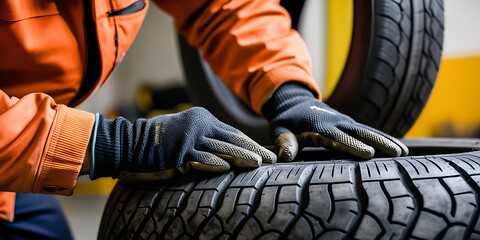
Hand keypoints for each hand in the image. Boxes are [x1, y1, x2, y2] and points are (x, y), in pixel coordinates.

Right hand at [90, 107, 275, 180]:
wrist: (128, 143)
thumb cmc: (157, 142)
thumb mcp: (184, 134)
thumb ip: (203, 139)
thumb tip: (225, 153)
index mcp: (201, 119)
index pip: (232, 132)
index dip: (250, 143)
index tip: (265, 153)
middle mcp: (198, 125)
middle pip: (232, 138)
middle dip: (253, 150)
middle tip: (271, 159)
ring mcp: (189, 138)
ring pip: (221, 148)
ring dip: (241, 157)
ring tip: (258, 165)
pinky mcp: (178, 153)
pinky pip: (200, 158)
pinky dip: (215, 163)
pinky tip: (228, 168)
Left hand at [262, 83, 408, 160]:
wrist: (295, 103)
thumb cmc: (287, 122)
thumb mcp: (280, 130)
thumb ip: (284, 143)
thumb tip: (285, 157)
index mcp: (319, 126)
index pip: (336, 137)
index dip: (351, 145)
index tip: (367, 153)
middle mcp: (336, 122)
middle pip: (359, 133)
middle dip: (378, 142)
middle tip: (397, 152)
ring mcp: (345, 122)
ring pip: (368, 131)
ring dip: (386, 140)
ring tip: (405, 152)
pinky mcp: (350, 125)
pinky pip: (369, 132)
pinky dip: (384, 138)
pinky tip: (399, 149)